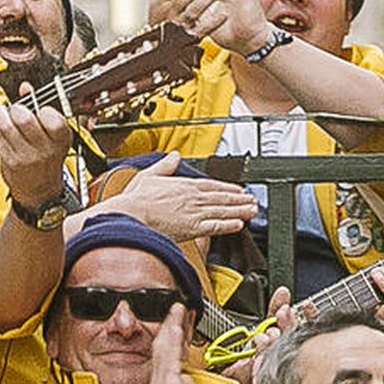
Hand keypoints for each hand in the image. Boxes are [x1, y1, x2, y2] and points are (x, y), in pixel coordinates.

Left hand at [0, 91, 71, 212]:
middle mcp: (46, 149)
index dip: (42, 108)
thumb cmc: (47, 157)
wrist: (40, 191)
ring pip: (7, 125)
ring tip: (4, 114)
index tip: (39, 110)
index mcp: (61, 139)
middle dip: (16, 108)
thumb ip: (40, 106)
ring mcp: (27, 156)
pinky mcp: (10, 161)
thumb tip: (26, 88)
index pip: (51, 117)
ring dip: (2, 114)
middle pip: (24, 118)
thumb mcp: (54, 134)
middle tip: (16, 110)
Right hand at [115, 151, 256, 243]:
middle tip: (253, 200)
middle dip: (239, 199)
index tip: (239, 190)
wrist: (131, 216)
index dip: (228, 188)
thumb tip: (174, 155)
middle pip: (222, 198)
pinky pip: (215, 227)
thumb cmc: (136, 200)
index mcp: (184, 185)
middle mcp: (193, 198)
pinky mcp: (192, 228)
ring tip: (252, 210)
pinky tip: (238, 225)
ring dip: (240, 211)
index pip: (212, 185)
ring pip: (223, 211)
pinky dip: (228, 225)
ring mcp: (194, 213)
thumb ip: (165, 166)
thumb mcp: (149, 175)